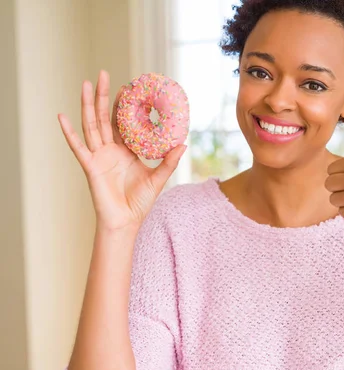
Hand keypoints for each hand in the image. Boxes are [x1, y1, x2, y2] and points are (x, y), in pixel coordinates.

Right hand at [57, 70, 186, 231]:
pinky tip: (62, 116)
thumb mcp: (158, 178)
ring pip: (91, 125)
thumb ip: (169, 161)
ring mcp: (98, 156)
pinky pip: (78, 147)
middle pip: (105, 117)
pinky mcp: (90, 166)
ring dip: (88, 105)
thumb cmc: (140, 203)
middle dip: (104, 96)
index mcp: (126, 151)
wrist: (126, 222)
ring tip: (86, 84)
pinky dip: (69, 132)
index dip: (124, 105)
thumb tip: (183, 143)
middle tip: (104, 74)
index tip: (128, 86)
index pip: (123, 122)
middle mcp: (110, 150)